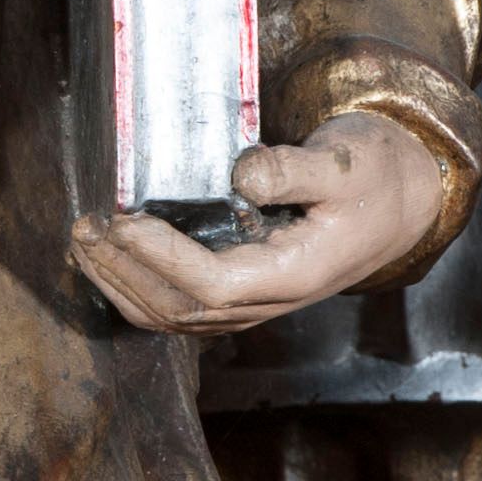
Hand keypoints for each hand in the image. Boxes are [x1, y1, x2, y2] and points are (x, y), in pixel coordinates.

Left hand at [70, 111, 444, 334]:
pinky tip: (105, 260)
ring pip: (170, 317)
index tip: (125, 220)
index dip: (163, 258)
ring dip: (119, 284)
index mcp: (295, 275)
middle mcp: (268, 301)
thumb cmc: (373, 178)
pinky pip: (175, 308)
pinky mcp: (237, 294)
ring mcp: (250, 304)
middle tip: (85, 226)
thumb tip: (241, 174)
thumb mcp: (345, 164)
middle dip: (124, 271)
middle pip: (181, 308)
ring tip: (83, 241)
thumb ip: (293, 170)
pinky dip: (132, 289)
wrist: (398, 204)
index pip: (214, 284)